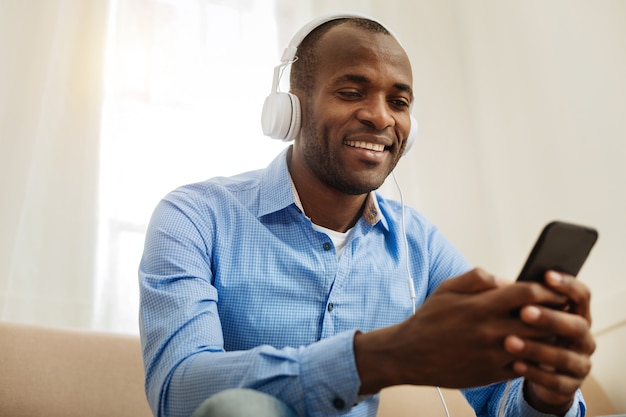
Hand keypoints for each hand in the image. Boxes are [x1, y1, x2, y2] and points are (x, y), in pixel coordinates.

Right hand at [354, 268, 569, 393]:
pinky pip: (525, 365)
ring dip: (549, 337)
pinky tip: (535, 349)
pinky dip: (535, 357)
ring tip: (552, 329)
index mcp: (480, 306)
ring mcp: (492, 354)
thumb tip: (506, 279)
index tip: (554, 289)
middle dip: (555, 314)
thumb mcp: (447, 288)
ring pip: (537, 346)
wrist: (411, 355)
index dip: (547, 289)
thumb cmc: (430, 318)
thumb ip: (477, 277)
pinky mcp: (492, 373)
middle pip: (540, 320)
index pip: (527, 293)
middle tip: (561, 310)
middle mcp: (489, 330)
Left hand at [504, 271, 595, 414]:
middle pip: (577, 325)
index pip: (581, 295)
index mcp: (575, 314)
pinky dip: (535, 373)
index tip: (546, 275)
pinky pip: (555, 382)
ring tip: (509, 341)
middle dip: (550, 318)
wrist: (531, 370)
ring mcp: (579, 363)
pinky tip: (514, 365)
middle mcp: (582, 338)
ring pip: (565, 356)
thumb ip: (521, 298)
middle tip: (524, 312)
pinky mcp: (569, 386)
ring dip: (537, 348)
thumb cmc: (525, 331)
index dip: (567, 285)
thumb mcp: (524, 313)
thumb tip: (504, 283)